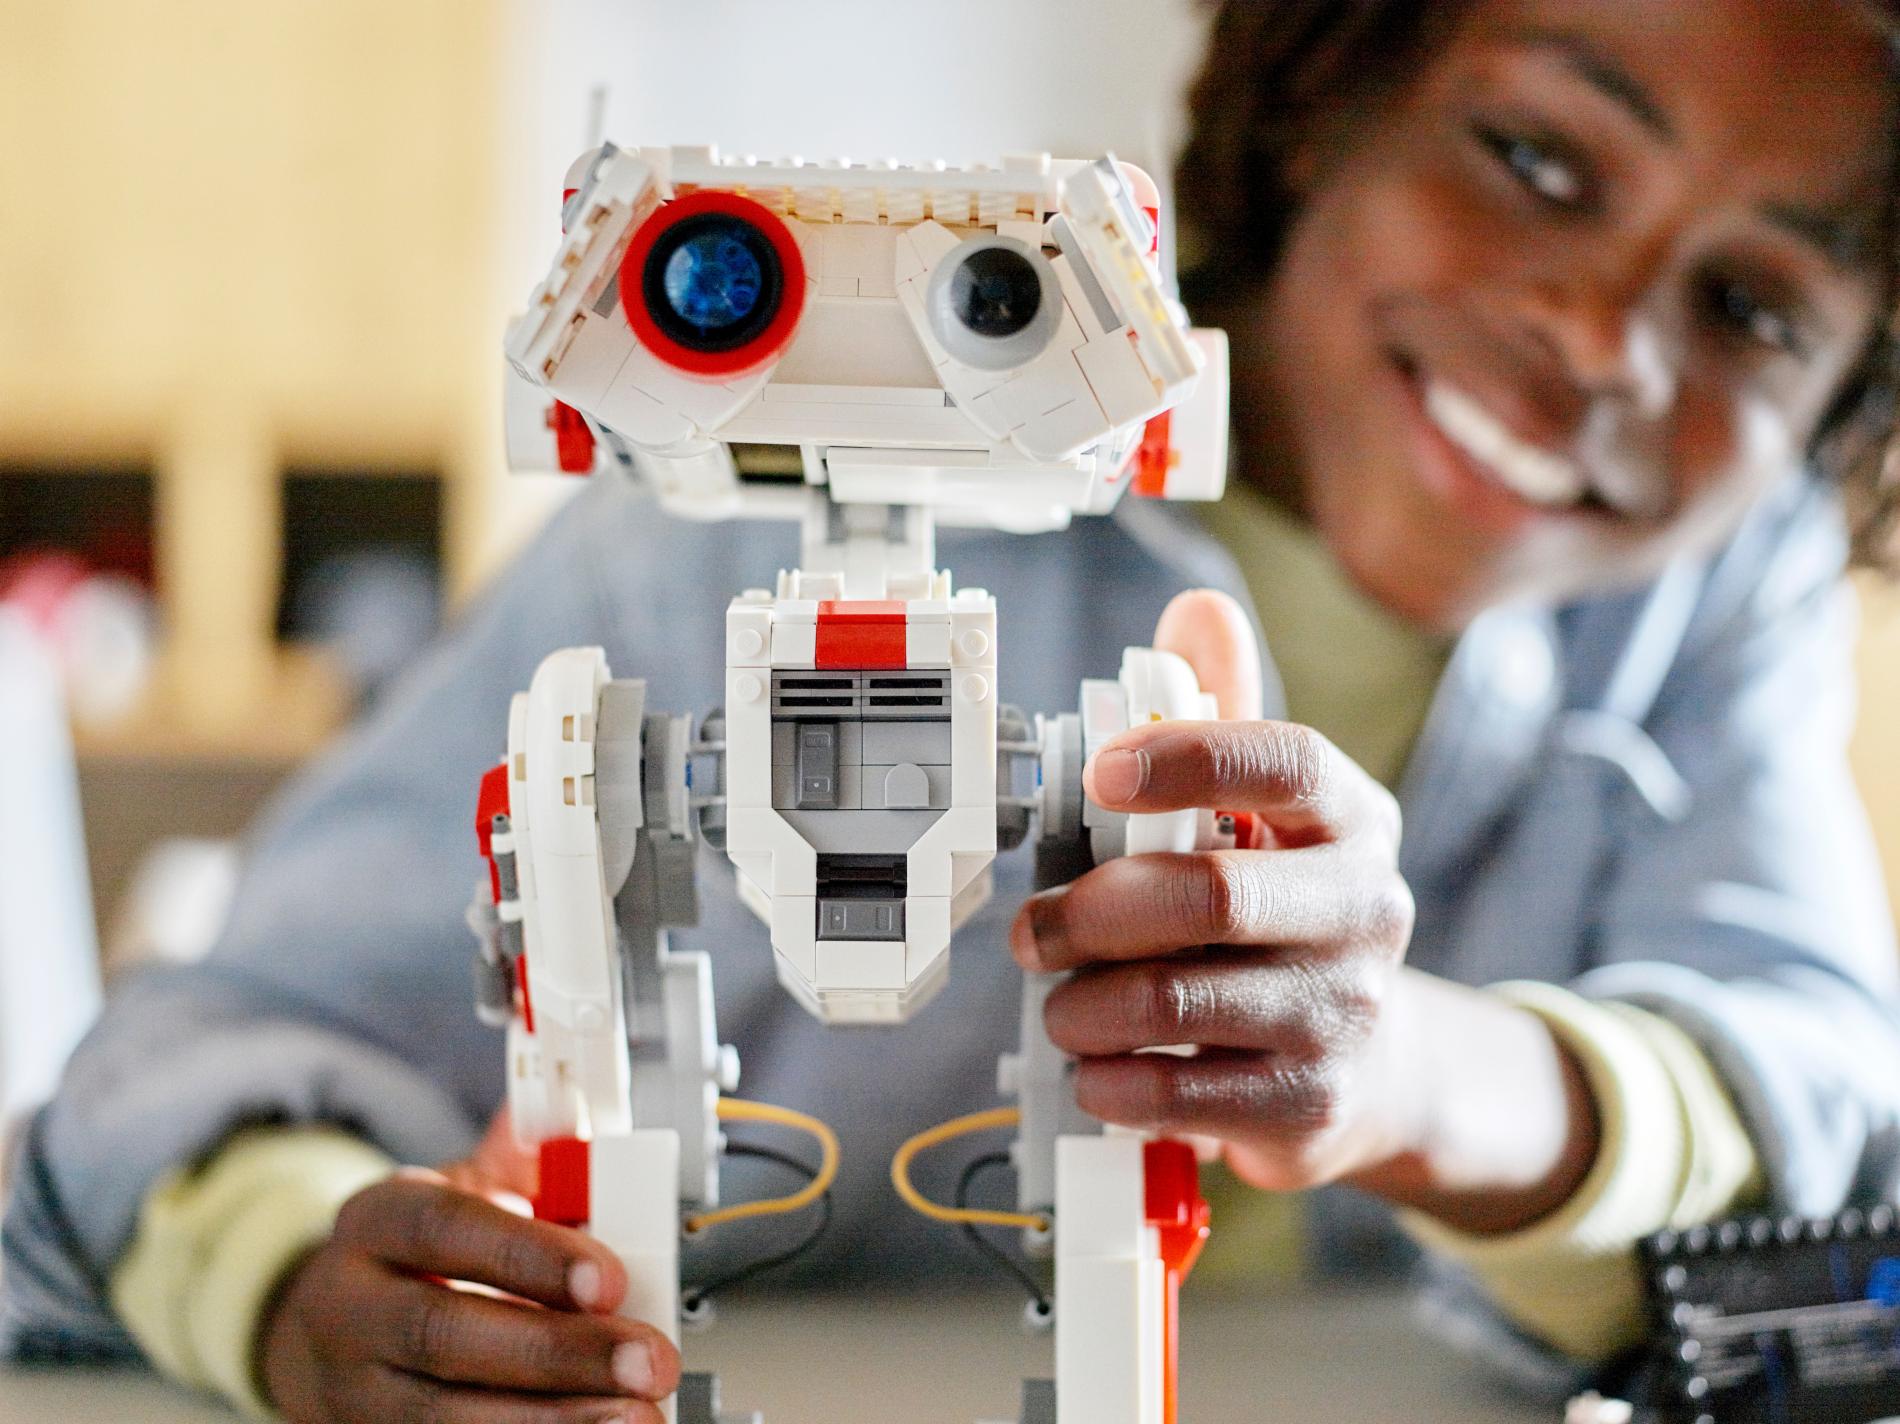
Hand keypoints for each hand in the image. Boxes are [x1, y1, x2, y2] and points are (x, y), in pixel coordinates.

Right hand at [258, 1172, 680, 1423]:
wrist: (339, 1329)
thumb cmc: (422, 1255)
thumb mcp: (464, 1189)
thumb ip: (524, 1160)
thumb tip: (576, 1118)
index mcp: (376, 1222)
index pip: (446, 1229)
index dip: (529, 1256)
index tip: (608, 1280)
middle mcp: (349, 1308)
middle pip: (444, 1334)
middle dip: (558, 1353)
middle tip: (645, 1361)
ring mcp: (352, 1388)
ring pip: (444, 1415)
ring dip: (553, 1419)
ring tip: (635, 1414)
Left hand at [1009, 590, 1419, 1191]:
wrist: (1375, 1063)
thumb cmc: (1288, 915)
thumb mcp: (1271, 815)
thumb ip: (1225, 715)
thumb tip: (1197, 609)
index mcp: (1353, 819)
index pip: (1284, 763)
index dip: (1186, 757)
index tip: (1100, 771)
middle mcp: (1365, 910)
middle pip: (1211, 894)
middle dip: (1091, 911)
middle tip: (1031, 931)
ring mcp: (1345, 1013)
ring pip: (1176, 1001)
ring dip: (1085, 1005)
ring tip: (1058, 1005)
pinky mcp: (1312, 1104)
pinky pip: (1180, 1094)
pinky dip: (1111, 1082)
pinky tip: (1095, 1069)